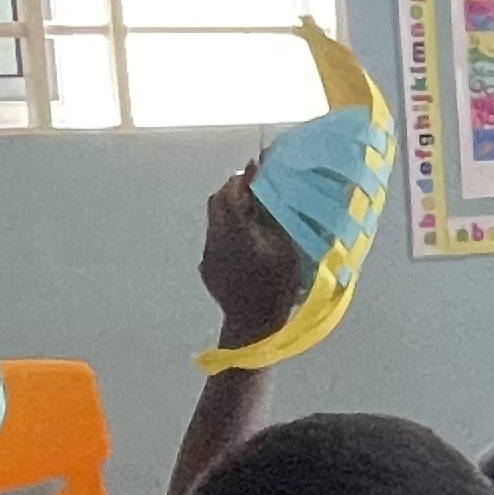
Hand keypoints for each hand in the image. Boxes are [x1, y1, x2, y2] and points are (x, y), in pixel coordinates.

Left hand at [200, 166, 311, 348]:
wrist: (254, 327)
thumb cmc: (278, 287)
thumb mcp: (287, 248)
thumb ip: (277, 215)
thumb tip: (274, 188)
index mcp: (236, 229)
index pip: (232, 191)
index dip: (244, 177)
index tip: (258, 167)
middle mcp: (216, 237)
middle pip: (218, 200)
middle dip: (234, 189)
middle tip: (255, 187)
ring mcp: (208, 253)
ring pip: (214, 218)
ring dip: (230, 209)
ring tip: (251, 212)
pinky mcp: (206, 267)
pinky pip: (215, 238)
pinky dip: (228, 230)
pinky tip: (245, 242)